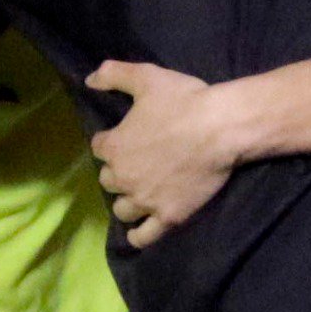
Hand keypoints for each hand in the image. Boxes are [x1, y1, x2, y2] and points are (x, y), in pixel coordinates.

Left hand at [85, 58, 242, 245]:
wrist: (221, 128)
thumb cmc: (184, 101)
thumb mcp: (146, 77)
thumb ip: (113, 75)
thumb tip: (88, 79)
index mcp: (114, 146)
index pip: (98, 148)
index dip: (110, 142)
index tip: (123, 138)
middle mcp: (124, 177)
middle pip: (108, 181)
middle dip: (118, 173)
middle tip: (135, 165)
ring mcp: (145, 200)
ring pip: (122, 209)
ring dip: (126, 202)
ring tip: (139, 195)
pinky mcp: (168, 217)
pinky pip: (144, 236)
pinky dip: (138, 235)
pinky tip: (138, 231)